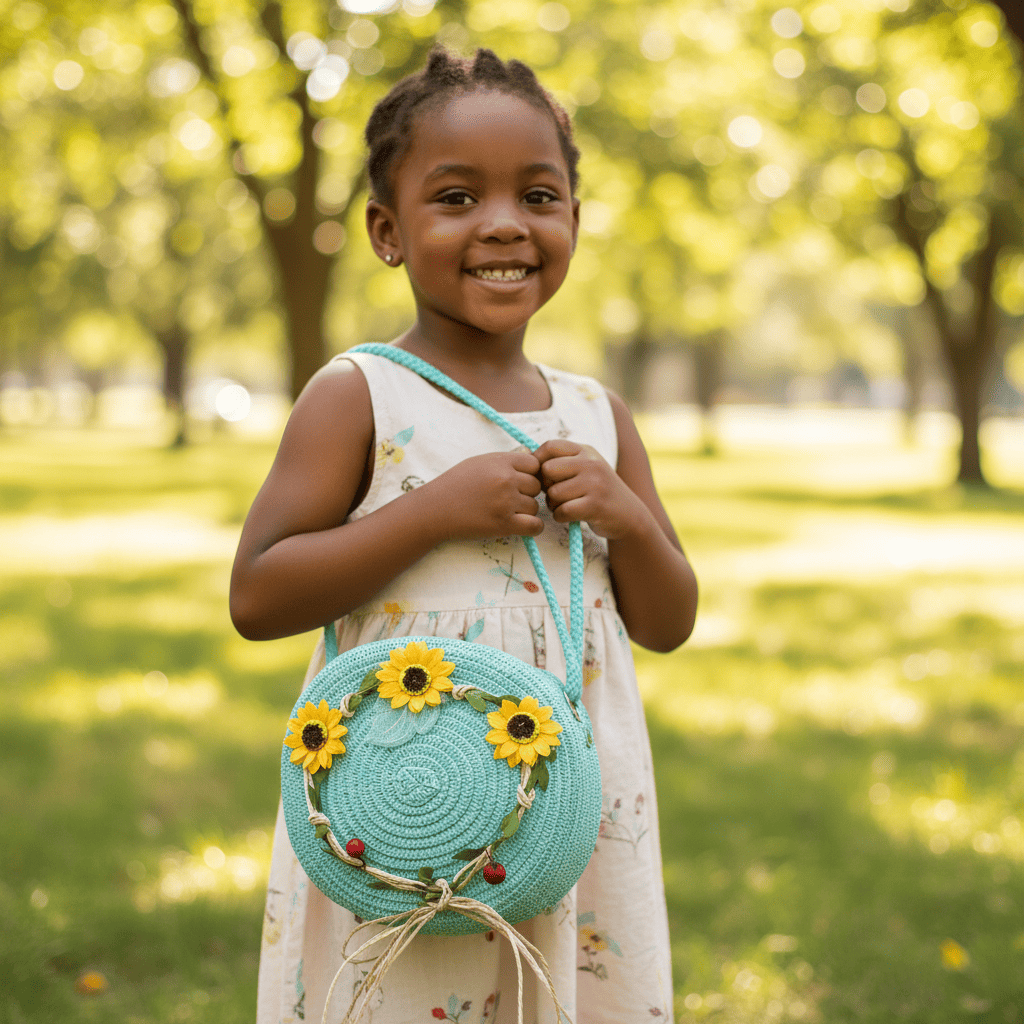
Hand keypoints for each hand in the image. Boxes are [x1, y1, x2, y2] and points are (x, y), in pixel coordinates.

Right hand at [422, 451, 543, 540]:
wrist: (434, 509)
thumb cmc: (455, 485)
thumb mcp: (479, 462)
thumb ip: (505, 461)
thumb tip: (532, 460)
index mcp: (501, 461)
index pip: (534, 465)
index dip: (529, 474)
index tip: (519, 482)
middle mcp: (506, 480)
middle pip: (536, 486)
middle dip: (526, 493)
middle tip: (509, 499)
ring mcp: (506, 502)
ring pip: (535, 506)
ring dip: (526, 511)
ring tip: (507, 512)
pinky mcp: (504, 524)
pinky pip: (535, 526)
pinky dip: (533, 527)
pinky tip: (521, 525)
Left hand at [534, 439, 649, 539]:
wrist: (630, 516)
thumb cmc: (598, 492)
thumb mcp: (586, 468)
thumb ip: (562, 461)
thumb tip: (525, 457)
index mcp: (586, 451)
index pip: (550, 446)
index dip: (538, 461)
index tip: (543, 476)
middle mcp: (592, 463)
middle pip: (547, 470)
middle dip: (546, 485)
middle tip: (556, 494)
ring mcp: (595, 484)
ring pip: (553, 492)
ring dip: (553, 504)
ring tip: (566, 505)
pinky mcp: (596, 505)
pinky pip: (562, 511)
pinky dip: (561, 517)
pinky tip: (571, 516)